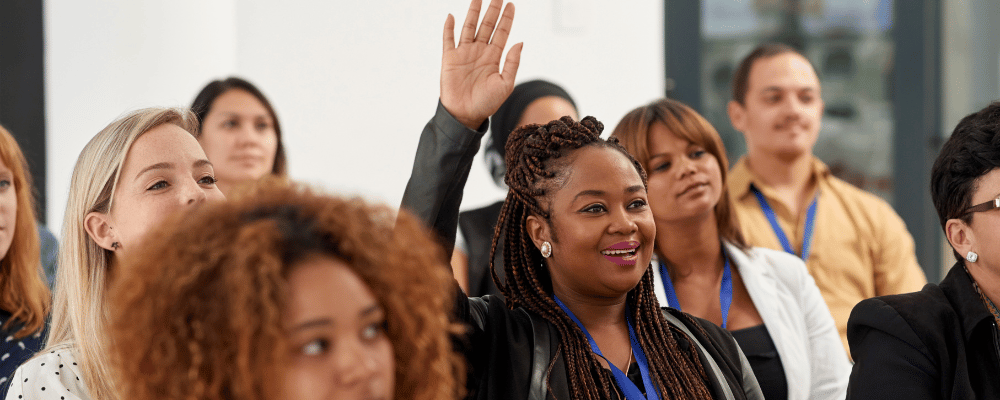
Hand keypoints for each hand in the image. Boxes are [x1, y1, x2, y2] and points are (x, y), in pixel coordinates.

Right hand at [440, 0, 522, 129]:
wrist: (465, 115)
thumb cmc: (486, 103)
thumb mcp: (505, 84)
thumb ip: (512, 63)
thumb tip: (520, 42)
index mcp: (494, 57)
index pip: (501, 33)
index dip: (506, 18)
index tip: (510, 4)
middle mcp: (479, 52)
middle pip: (487, 25)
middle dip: (492, 9)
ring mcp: (464, 53)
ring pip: (469, 27)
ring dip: (473, 12)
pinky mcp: (450, 58)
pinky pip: (448, 39)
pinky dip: (449, 28)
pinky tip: (452, 16)